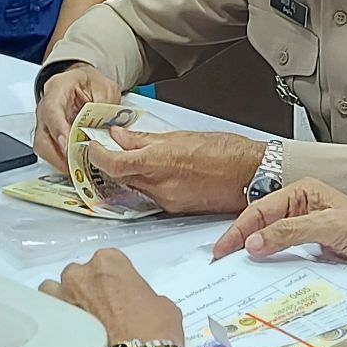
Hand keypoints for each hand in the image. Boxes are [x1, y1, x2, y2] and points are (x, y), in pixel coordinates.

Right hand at [35, 62, 122, 172]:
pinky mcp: (50, 136)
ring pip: (44, 147)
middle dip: (58, 154)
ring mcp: (45, 122)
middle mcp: (46, 106)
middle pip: (43, 135)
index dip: (58, 128)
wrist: (84, 84)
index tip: (67, 143)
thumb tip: (105, 131)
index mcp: (58, 88)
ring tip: (79, 171)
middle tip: (77, 166)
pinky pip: (51, 153)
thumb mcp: (105, 89)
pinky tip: (77, 168)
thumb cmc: (91, 84)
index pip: (52, 109)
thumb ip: (104, 108)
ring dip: (60, 162)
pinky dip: (63, 162)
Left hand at [40, 248, 181, 344]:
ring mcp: (64, 296)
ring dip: (65, 301)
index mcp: (109, 262)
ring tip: (80, 322)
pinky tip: (69, 335)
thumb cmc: (155, 332)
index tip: (117, 294)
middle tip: (101, 312)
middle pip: (79, 275)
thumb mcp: (161, 304)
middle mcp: (82, 273)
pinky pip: (47, 314)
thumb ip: (142, 295)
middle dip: (87, 291)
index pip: (107, 262)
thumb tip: (138, 305)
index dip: (113, 280)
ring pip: (55, 290)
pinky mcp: (54, 322)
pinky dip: (56, 322)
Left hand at [84, 126, 263, 217]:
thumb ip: (146, 139)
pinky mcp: (177, 210)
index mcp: (160, 162)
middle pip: (120, 178)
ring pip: (135, 188)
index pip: (114, 163)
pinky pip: (152, 197)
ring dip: (129, 175)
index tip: (92, 146)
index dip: (97, 155)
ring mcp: (168, 201)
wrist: (254, 176)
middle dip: (110, 165)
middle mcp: (161, 186)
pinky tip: (154, 173)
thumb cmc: (228, 152)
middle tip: (105, 149)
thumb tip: (121, 136)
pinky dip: (146, 184)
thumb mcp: (181, 136)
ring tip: (131, 158)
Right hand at [211, 179, 346, 262]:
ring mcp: (303, 227)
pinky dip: (268, 261)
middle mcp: (300, 206)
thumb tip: (254, 242)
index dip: (238, 229)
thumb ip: (290, 232)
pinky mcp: (309, 245)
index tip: (223, 248)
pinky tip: (260, 271)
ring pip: (269, 238)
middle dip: (239, 240)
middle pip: (260, 223)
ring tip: (233, 267)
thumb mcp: (328, 227)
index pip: (259, 210)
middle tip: (220, 260)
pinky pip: (282, 251)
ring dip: (253, 251)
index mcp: (301, 192)